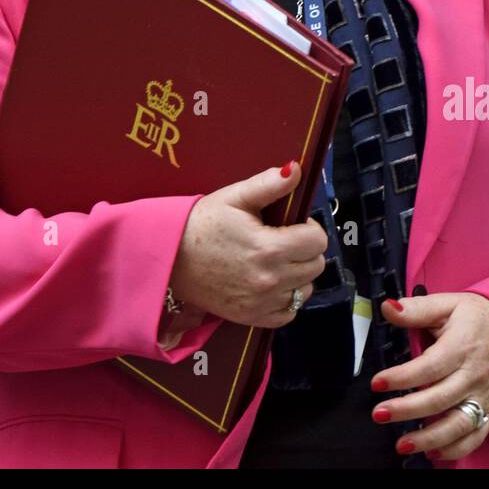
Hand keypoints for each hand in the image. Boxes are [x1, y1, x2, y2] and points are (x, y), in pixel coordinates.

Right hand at [167, 161, 327, 328]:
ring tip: (276, 260)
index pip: (317, 241)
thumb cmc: (201, 223)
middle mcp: (269, 280)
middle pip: (315, 266)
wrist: (170, 259)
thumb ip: (269, 184)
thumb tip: (298, 170)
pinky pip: (289, 313)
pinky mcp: (252, 318)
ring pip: (305, 290)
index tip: (293, 224)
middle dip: (305, 249)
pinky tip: (271, 282)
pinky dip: (286, 298)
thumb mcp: (234, 197)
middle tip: (283, 239)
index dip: (309, 227)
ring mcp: (261, 303)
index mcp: (269, 247)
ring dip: (298, 274)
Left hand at [370, 292, 488, 461]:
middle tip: (379, 414)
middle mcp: (472, 376)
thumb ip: (416, 309)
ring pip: (457, 425)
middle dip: (407, 410)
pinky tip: (432, 452)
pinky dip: (455, 449)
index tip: (378, 383)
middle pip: (439, 400)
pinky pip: (474, 436)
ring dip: (429, 438)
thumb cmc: (479, 317)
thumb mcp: (448, 304)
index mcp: (460, 347)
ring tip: (402, 443)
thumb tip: (388, 307)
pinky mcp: (488, 409)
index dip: (402, 377)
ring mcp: (482, 396)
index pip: (429, 367)